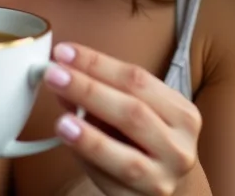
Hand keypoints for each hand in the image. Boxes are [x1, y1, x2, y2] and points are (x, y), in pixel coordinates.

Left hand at [43, 43, 201, 195]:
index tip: (64, 52)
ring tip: (62, 120)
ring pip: (128, 159)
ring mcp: (164, 179)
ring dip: (90, 137)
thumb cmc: (143, 137)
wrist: (165, 183)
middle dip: (88, 90)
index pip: (136, 78)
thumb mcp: (133, 107)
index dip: (97, 63)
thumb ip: (100, 89)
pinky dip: (89, 161)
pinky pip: (113, 183)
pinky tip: (70, 144)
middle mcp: (179, 147)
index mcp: (181, 112)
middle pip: (133, 113)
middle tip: (54, 75)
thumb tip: (62, 73)